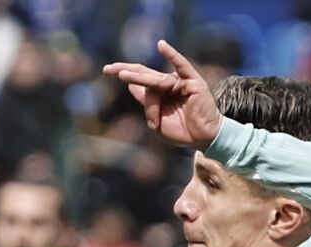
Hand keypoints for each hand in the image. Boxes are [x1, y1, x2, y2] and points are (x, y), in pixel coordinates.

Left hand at [103, 41, 221, 149]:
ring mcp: (180, 81)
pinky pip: (181, 66)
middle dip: (126, 71)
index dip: (125, 74)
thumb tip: (135, 87)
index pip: (140, 80)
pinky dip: (172, 55)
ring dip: (140, 77)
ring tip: (122, 75)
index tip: (107, 70)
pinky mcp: (192, 81)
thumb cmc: (182, 131)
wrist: (203, 138)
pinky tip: (162, 45)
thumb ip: (148, 107)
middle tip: (108, 69)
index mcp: (159, 93)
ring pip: (156, 79)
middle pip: (144, 74)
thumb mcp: (157, 123)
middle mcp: (168, 84)